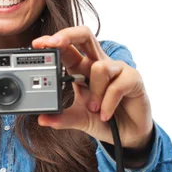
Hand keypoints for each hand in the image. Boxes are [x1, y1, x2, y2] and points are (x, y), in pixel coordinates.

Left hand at [32, 26, 152, 148]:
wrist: (128, 136)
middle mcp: (98, 64)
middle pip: (84, 36)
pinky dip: (108, 103)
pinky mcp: (133, 79)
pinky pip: (117, 85)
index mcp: (82, 69)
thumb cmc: (104, 120)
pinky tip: (105, 114)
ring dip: (94, 92)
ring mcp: (117, 69)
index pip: (67, 48)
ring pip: (100, 67)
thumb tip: (42, 119)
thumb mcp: (80, 120)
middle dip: (67, 35)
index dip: (53, 42)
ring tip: (94, 109)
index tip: (37, 44)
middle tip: (53, 44)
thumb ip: (62, 118)